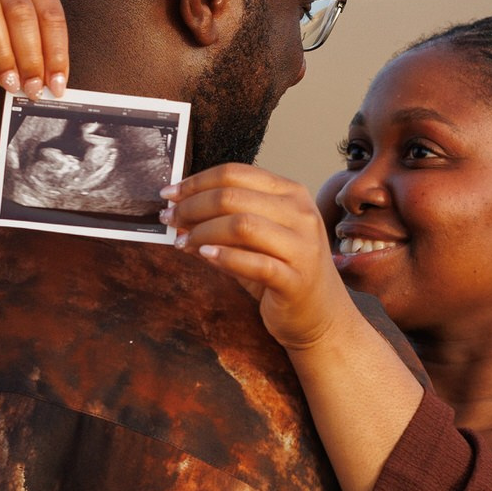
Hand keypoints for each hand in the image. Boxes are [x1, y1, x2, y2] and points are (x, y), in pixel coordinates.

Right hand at [0, 0, 68, 97]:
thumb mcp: (15, 40)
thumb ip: (33, 58)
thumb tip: (50, 88)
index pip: (50, 13)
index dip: (56, 52)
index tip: (57, 85)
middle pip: (20, 11)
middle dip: (30, 56)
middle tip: (32, 89)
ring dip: (0, 52)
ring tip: (7, 83)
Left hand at [163, 165, 354, 350]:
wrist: (322, 317)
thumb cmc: (285, 273)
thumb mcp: (259, 238)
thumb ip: (226, 221)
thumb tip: (179, 212)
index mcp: (292, 194)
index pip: (236, 173)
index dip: (196, 182)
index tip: (170, 194)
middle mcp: (301, 214)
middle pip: (233, 196)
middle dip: (192, 206)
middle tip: (169, 219)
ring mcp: (303, 247)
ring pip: (242, 225)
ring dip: (202, 232)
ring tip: (182, 243)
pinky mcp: (296, 280)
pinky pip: (254, 263)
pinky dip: (224, 258)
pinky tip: (204, 257)